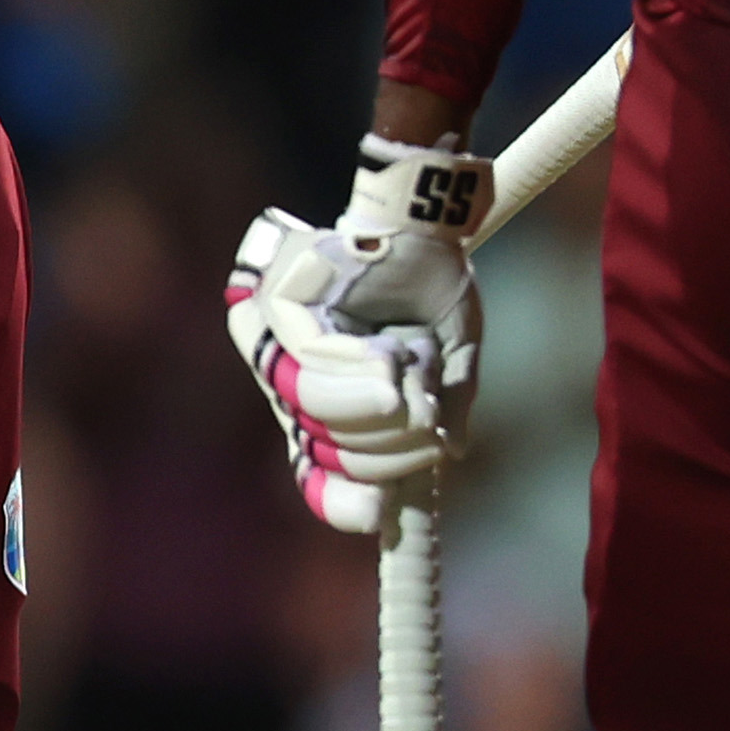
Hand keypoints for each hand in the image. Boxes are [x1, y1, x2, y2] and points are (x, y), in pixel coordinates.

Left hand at [222, 136, 489, 532]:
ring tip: (415, 369)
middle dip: (389, 447)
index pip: (317, 476)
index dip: (342, 504)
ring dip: (375, 409)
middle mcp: (300, 388)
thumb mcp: (456, 355)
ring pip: (315, 415)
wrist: (422, 218)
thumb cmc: (434, 284)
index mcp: (335, 407)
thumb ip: (449, 406)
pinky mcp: (273, 312)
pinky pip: (312, 367)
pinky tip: (393, 358)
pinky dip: (361, 373)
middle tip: (426, 408)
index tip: (379, 512)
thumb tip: (451, 452)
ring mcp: (280, 352)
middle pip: (327, 454)